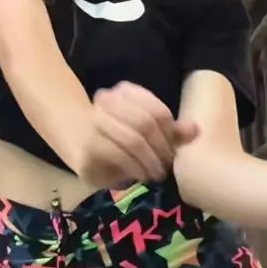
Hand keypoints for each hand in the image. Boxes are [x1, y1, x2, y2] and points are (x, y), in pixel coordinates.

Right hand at [77, 81, 198, 189]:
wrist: (71, 134)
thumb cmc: (113, 132)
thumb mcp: (142, 128)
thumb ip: (168, 129)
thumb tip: (195, 130)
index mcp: (124, 91)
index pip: (157, 110)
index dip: (170, 133)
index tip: (173, 149)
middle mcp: (107, 100)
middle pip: (146, 124)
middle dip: (161, 149)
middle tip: (166, 166)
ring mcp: (94, 121)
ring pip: (133, 140)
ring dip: (150, 162)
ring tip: (155, 174)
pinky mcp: (87, 146)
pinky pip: (118, 156)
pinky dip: (134, 168)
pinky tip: (140, 176)